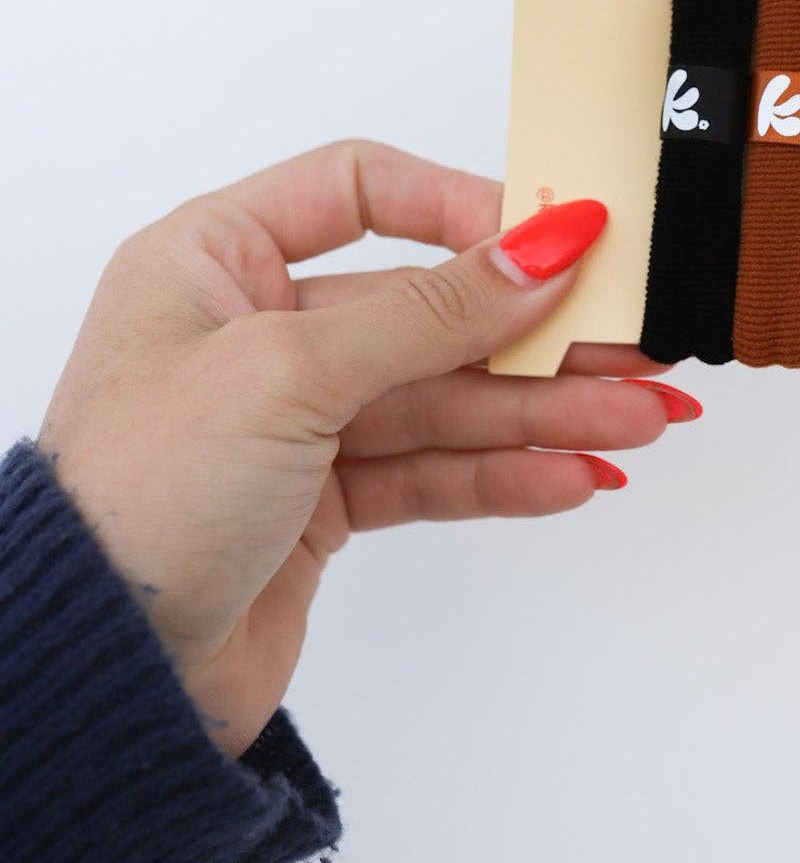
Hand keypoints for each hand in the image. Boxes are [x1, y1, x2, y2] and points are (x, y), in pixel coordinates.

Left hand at [39, 141, 697, 757]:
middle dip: (537, 334)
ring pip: (444, 399)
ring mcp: (290, 421)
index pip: (360, 192)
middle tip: (636, 347)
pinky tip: (576, 476)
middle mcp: (252, 330)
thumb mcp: (290, 371)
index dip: (463, 209)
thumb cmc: (135, 496)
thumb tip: (542, 247)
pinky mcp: (319, 505)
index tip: (557, 239)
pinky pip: (432, 472)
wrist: (94, 670)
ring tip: (642, 420)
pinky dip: (504, 475)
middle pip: (426, 309)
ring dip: (546, 412)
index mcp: (213, 260)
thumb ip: (429, 312)